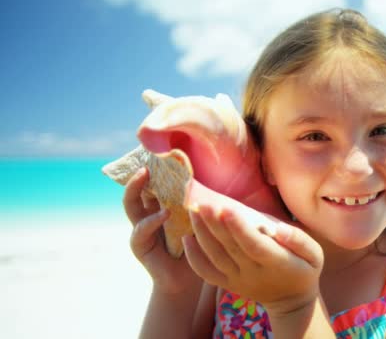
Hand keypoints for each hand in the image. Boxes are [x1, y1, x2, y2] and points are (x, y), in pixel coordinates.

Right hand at [123, 167, 200, 294]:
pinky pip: (141, 229)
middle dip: (138, 172)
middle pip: (136, 188)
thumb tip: (209, 175)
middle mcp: (147, 213)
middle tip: (147, 158)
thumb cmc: (196, 246)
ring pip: (130, 204)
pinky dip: (153, 220)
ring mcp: (140, 228)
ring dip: (135, 188)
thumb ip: (196, 201)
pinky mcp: (139, 244)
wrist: (187, 278)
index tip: (160, 151)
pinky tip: (165, 214)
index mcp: (160, 204)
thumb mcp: (197, 219)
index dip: (153, 167)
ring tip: (145, 174)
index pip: (152, 181)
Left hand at [182, 203, 323, 313]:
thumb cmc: (304, 269)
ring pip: (215, 257)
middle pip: (230, 248)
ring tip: (194, 211)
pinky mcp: (227, 283)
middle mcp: (254, 273)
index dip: (239, 229)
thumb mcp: (315, 255)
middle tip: (202, 202)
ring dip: (202, 234)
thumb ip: (299, 240)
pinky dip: (193, 256)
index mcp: (277, 263)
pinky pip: (206, 272)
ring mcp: (238, 279)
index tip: (226, 209)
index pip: (254, 245)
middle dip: (214, 224)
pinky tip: (187, 237)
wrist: (291, 301)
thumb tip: (279, 228)